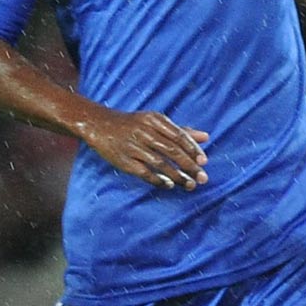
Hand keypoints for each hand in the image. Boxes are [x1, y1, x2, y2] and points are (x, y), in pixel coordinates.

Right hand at [74, 110, 209, 189]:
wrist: (99, 124)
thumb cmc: (133, 124)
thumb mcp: (155, 122)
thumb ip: (180, 130)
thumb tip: (206, 137)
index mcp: (154, 120)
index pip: (179, 136)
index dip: (193, 150)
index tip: (204, 162)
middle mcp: (144, 131)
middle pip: (171, 150)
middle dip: (189, 165)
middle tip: (203, 178)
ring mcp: (132, 146)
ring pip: (160, 163)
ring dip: (177, 176)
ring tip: (190, 185)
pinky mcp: (123, 160)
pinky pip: (144, 172)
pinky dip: (158, 179)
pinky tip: (169, 185)